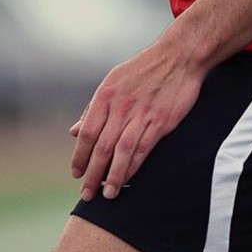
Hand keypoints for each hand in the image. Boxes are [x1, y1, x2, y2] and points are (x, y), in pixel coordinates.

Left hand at [69, 39, 204, 201]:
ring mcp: (141, 114)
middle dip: (93, 173)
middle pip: (102, 146)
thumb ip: (93, 109)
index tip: (76, 173)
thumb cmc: (143, 70)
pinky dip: (133, 166)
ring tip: (108, 194)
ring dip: (113, 176)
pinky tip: (127, 178)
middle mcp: (121, 106)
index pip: (88, 132)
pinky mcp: (161, 121)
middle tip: (87, 193)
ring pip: (122, 151)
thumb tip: (74, 132)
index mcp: (105, 95)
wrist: (178, 57)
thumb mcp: (112, 82)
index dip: (80, 156)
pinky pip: (143, 148)